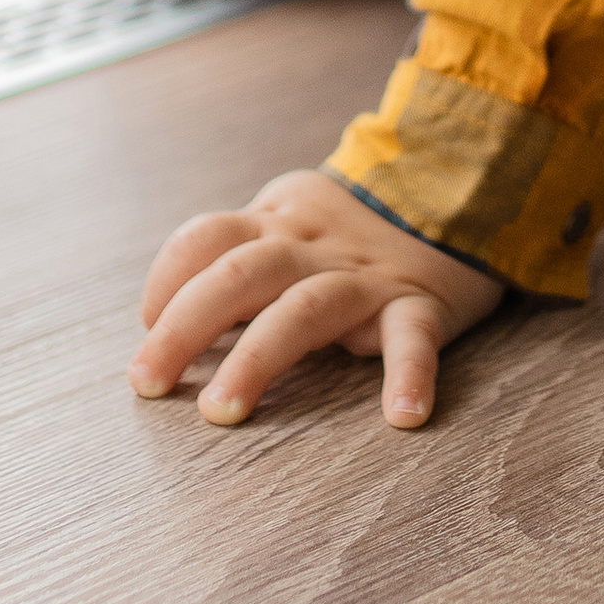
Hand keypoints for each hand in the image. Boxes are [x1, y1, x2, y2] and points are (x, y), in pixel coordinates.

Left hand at [129, 167, 502, 430]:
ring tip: (222, 411)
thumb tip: (164, 322)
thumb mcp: (289, 219)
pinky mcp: (422, 302)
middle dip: (184, 328)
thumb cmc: (348, 230)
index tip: (147, 326)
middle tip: (147, 384)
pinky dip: (410, 374)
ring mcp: (366, 276)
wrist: (456, 187)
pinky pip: (415, 338)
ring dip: (258, 358)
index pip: (207, 237)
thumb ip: (238, 258)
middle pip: (240, 275)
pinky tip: (403, 416)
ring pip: (305, 309)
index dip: (168, 279)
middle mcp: (314, 247)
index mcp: (277, 223)